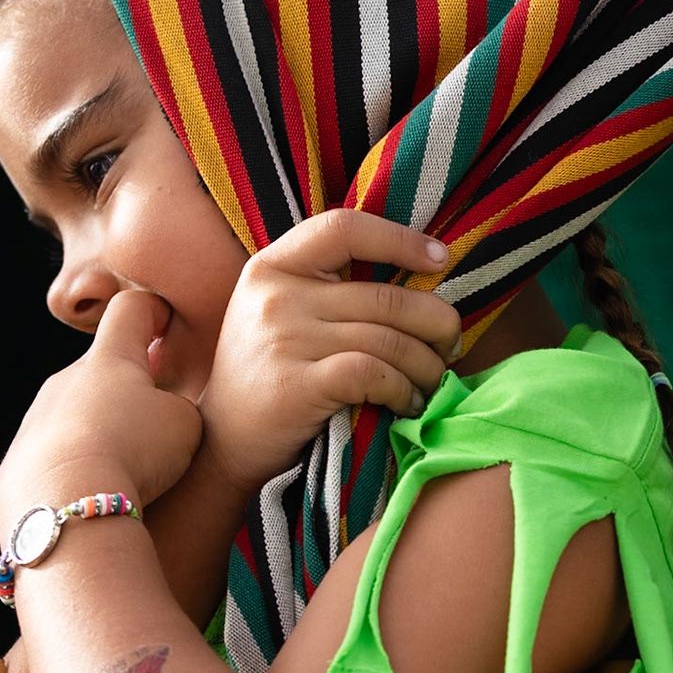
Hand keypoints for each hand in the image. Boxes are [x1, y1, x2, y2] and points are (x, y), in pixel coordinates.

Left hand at [0, 290, 203, 527]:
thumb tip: (159, 413)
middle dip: (126, 389)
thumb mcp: (185, 421)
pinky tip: (93, 494)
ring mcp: (34, 422)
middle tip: (154, 424)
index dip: (150, 313)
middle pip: (99, 370)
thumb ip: (176, 404)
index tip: (163, 326)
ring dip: (99, 432)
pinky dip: (74, 469)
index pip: (129, 311)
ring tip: (124, 469)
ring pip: (73, 415)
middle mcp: (65, 381)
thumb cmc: (136, 453)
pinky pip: (52, 457)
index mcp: (109, 360)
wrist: (69, 508)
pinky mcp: (15, 465)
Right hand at [195, 210, 460, 496]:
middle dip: (437, 324)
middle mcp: (275, 295)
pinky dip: (404, 389)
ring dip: (427, 366)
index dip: (401, 239)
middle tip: (451, 346)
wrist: (222, 444)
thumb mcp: (283, 313)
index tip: (441, 259)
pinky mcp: (295, 385)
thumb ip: (331, 287)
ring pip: (389, 340)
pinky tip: (407, 403)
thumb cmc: (272, 374)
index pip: (344, 228)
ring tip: (433, 382)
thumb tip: (425, 274)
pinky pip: (375, 373)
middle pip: (386, 297)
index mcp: (273, 265)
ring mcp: (283, 338)